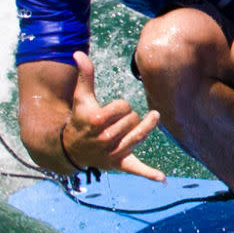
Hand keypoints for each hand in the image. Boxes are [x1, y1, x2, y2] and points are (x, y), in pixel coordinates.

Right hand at [58, 51, 165, 179]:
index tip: (114, 109)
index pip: (124, 107)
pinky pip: (136, 169)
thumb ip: (84, 75)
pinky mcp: (119, 165)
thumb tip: (78, 53)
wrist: (71, 149)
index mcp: (97, 120)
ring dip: (146, 127)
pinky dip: (149, 174)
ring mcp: (113, 152)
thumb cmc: (79, 119)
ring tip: (153, 118)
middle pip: (133, 120)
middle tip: (120, 119)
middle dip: (129, 116)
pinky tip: (162, 179)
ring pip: (139, 136)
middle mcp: (105, 138)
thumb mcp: (80, 97)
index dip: (122, 105)